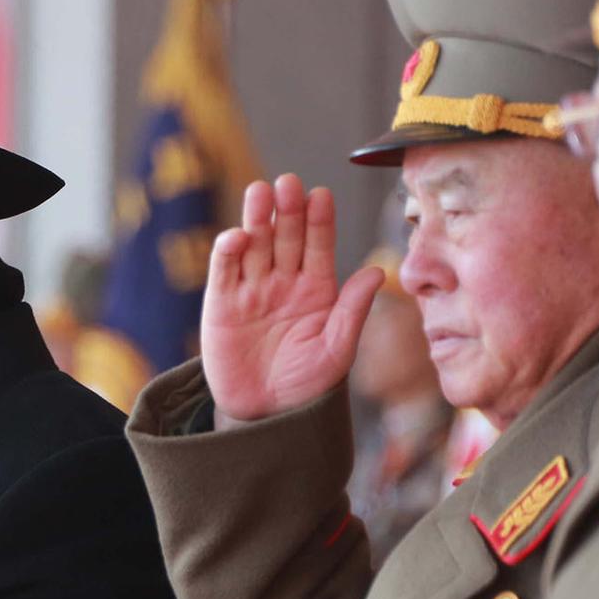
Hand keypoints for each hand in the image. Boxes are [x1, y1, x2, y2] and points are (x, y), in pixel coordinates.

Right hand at [201, 174, 385, 425]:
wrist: (267, 415)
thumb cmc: (308, 384)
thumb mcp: (337, 349)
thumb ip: (352, 310)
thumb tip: (377, 271)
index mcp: (316, 289)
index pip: (318, 245)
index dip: (319, 220)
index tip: (322, 194)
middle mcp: (283, 282)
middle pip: (284, 236)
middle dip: (287, 209)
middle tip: (289, 183)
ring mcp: (251, 291)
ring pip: (254, 245)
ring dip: (256, 218)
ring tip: (260, 192)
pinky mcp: (221, 305)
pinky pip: (224, 271)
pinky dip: (229, 251)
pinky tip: (238, 236)